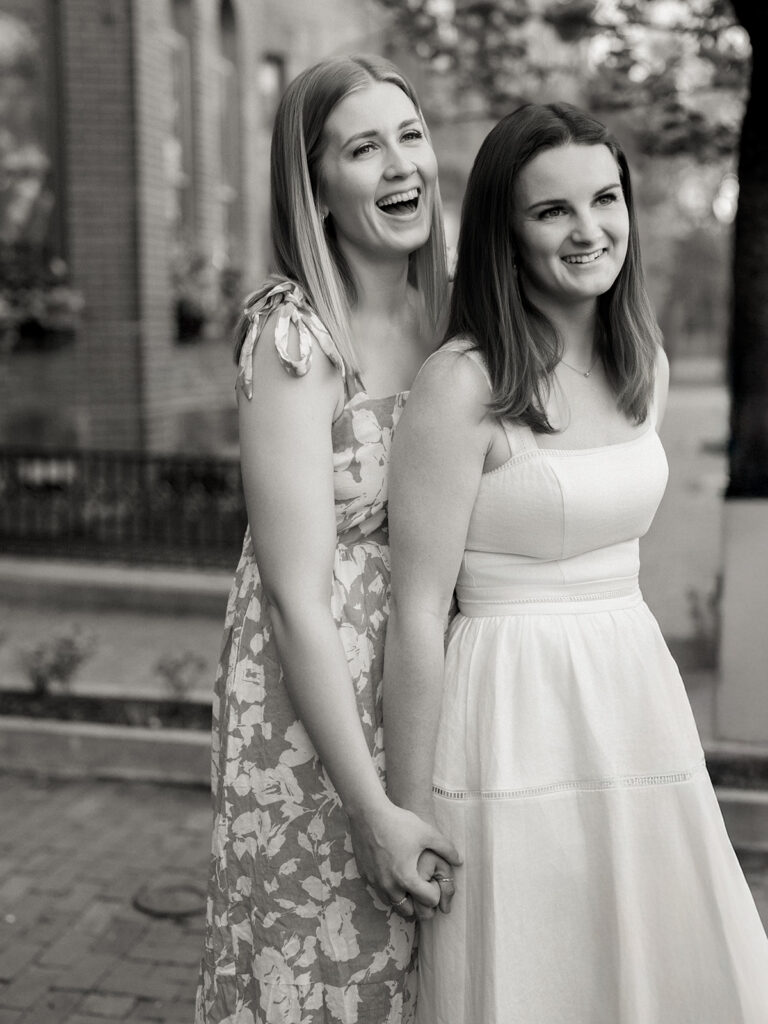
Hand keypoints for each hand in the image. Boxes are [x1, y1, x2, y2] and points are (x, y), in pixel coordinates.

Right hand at [348, 798, 461, 918]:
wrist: (368, 814)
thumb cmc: (399, 823)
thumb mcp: (427, 833)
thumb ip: (446, 849)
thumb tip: (460, 861)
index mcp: (407, 879)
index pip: (428, 901)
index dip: (436, 894)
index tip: (434, 883)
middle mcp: (390, 886)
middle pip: (408, 911)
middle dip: (418, 904)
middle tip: (423, 891)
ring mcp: (375, 882)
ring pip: (392, 903)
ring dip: (402, 899)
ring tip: (409, 885)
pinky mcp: (365, 875)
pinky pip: (379, 891)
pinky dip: (388, 889)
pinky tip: (392, 874)